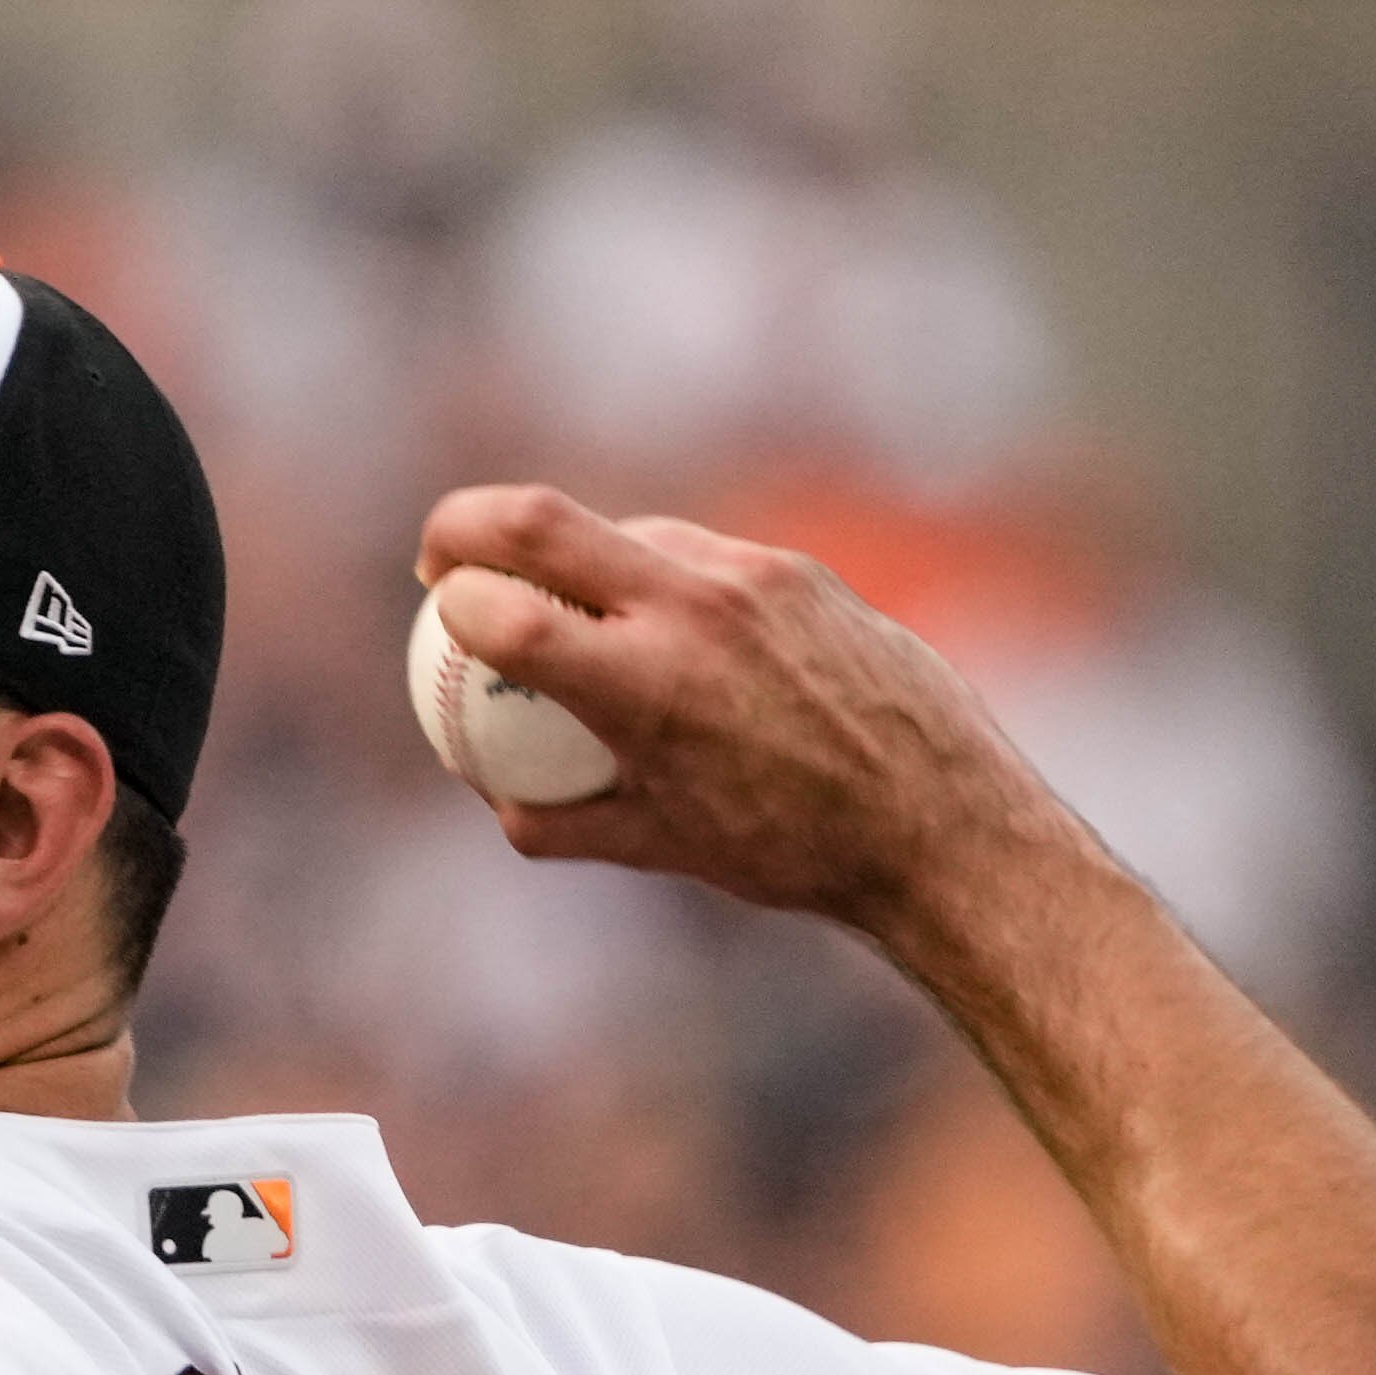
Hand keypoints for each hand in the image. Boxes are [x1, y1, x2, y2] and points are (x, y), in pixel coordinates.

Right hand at [413, 484, 1096, 937]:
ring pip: (623, 532)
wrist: (937, 822)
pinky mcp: (794, 571)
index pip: (503, 615)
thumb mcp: (661, 848)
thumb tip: (496, 796)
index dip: (450, 605)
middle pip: (539, 520)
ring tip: (566, 609)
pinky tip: (666, 629)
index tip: (439, 615)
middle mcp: (691, 612)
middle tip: (439, 555)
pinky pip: (696, 553)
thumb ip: (562, 822)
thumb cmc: (790, 852)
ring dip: (572, 557)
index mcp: (643, 691)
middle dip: (462, 524)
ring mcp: (747, 578)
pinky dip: (655, 578)